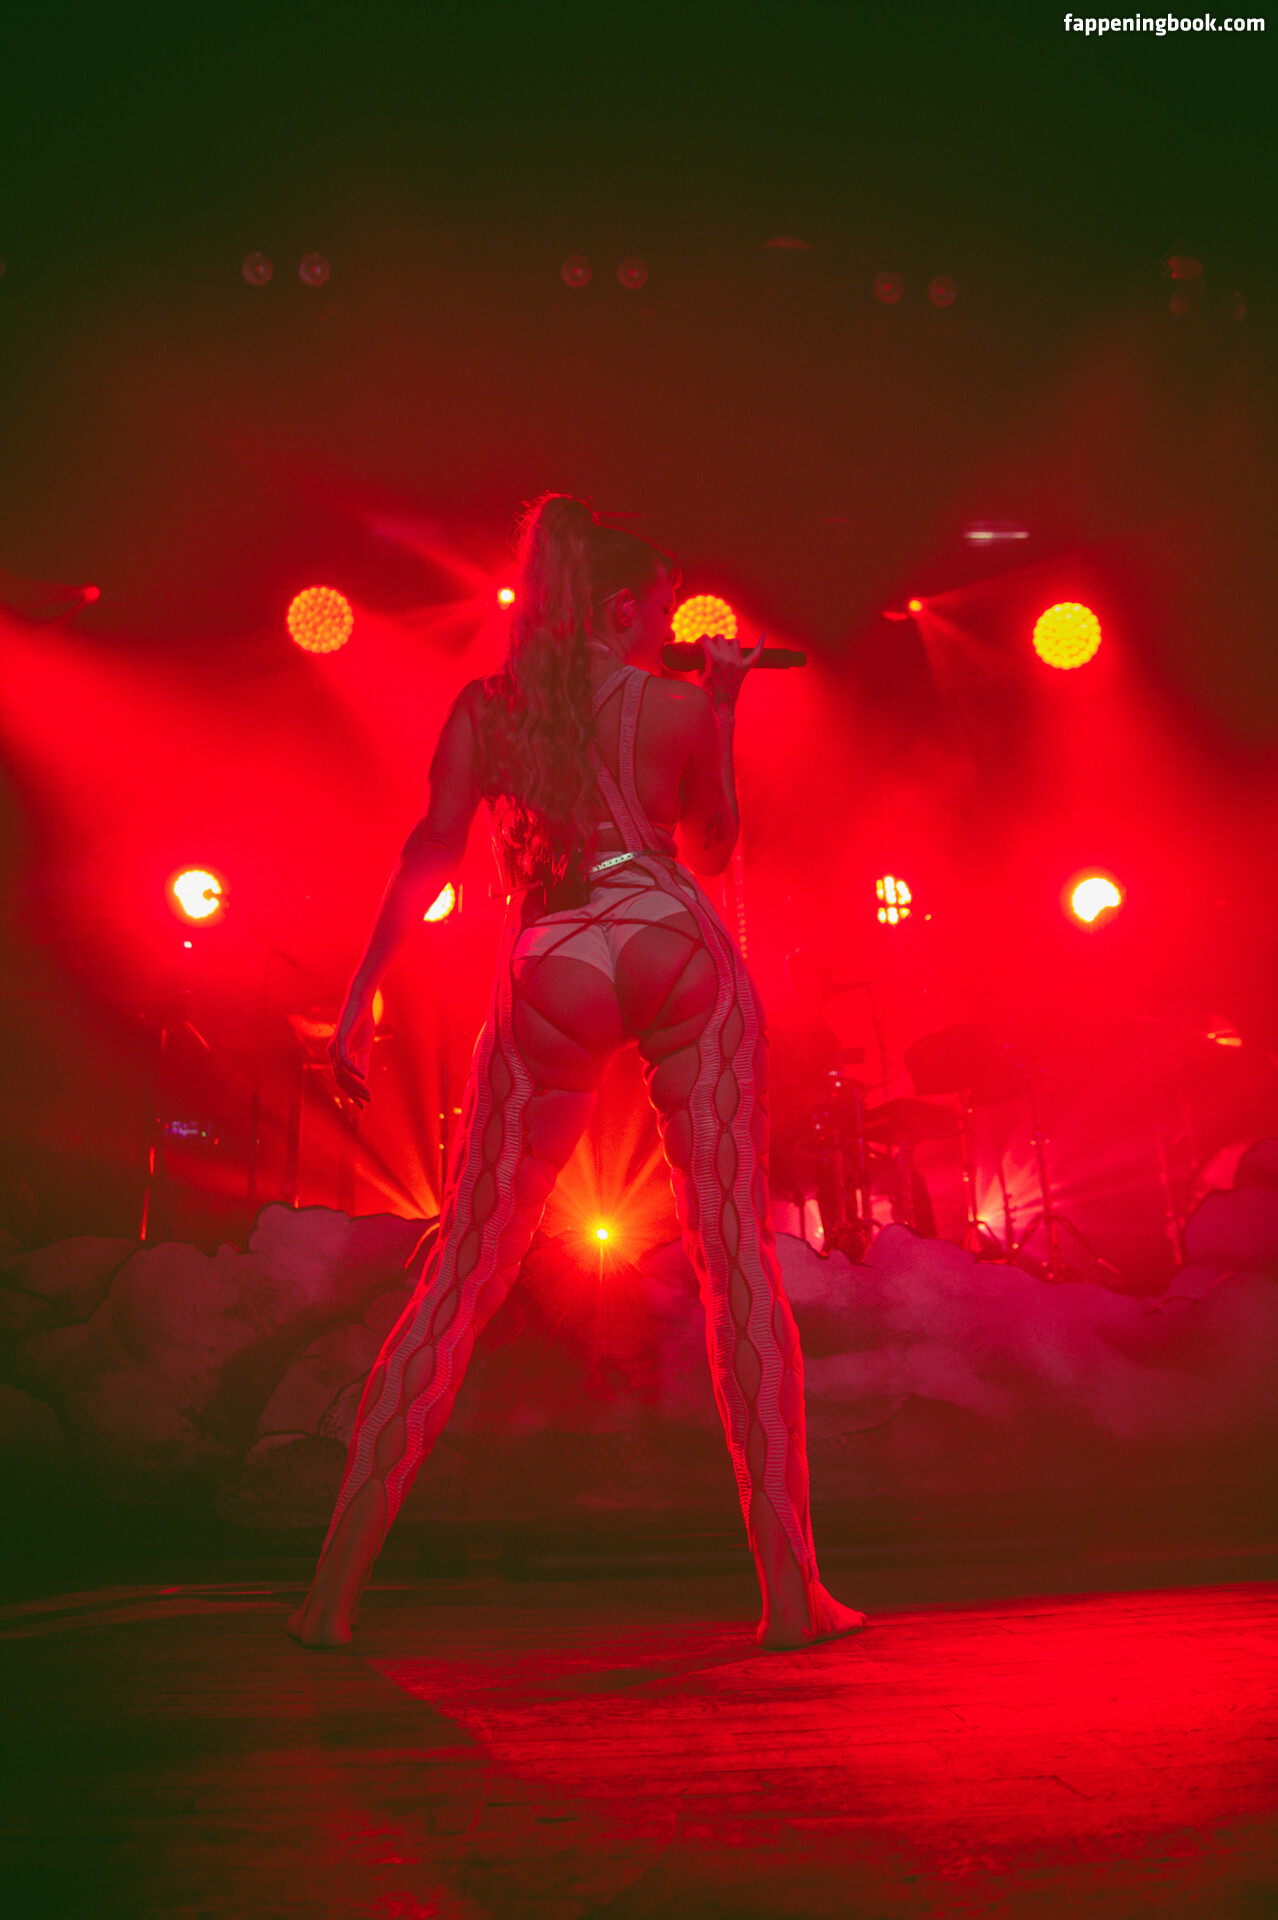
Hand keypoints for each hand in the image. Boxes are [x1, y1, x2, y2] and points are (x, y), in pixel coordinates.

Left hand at [329, 985, 376, 1107]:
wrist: (362, 1002)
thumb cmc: (362, 1023)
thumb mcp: (364, 1047)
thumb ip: (362, 1062)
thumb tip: (363, 1081)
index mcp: (338, 1056)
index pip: (343, 1080)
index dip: (352, 1094)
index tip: (363, 1106)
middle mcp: (332, 1053)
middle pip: (341, 1080)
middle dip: (354, 1093)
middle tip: (366, 1102)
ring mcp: (334, 1046)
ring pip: (342, 1073)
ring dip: (355, 1085)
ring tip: (368, 1093)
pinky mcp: (340, 1038)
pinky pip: (344, 1059)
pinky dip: (354, 1070)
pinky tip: (364, 1077)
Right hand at [697, 631, 763, 709]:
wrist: (722, 705)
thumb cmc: (709, 692)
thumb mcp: (700, 675)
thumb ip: (702, 660)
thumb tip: (703, 651)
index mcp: (714, 659)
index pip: (706, 640)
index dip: (700, 640)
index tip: (698, 644)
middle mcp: (728, 658)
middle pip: (720, 638)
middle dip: (713, 641)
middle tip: (709, 648)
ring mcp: (738, 663)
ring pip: (734, 642)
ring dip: (728, 643)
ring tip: (723, 649)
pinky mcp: (746, 668)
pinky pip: (756, 653)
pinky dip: (760, 644)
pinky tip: (763, 635)